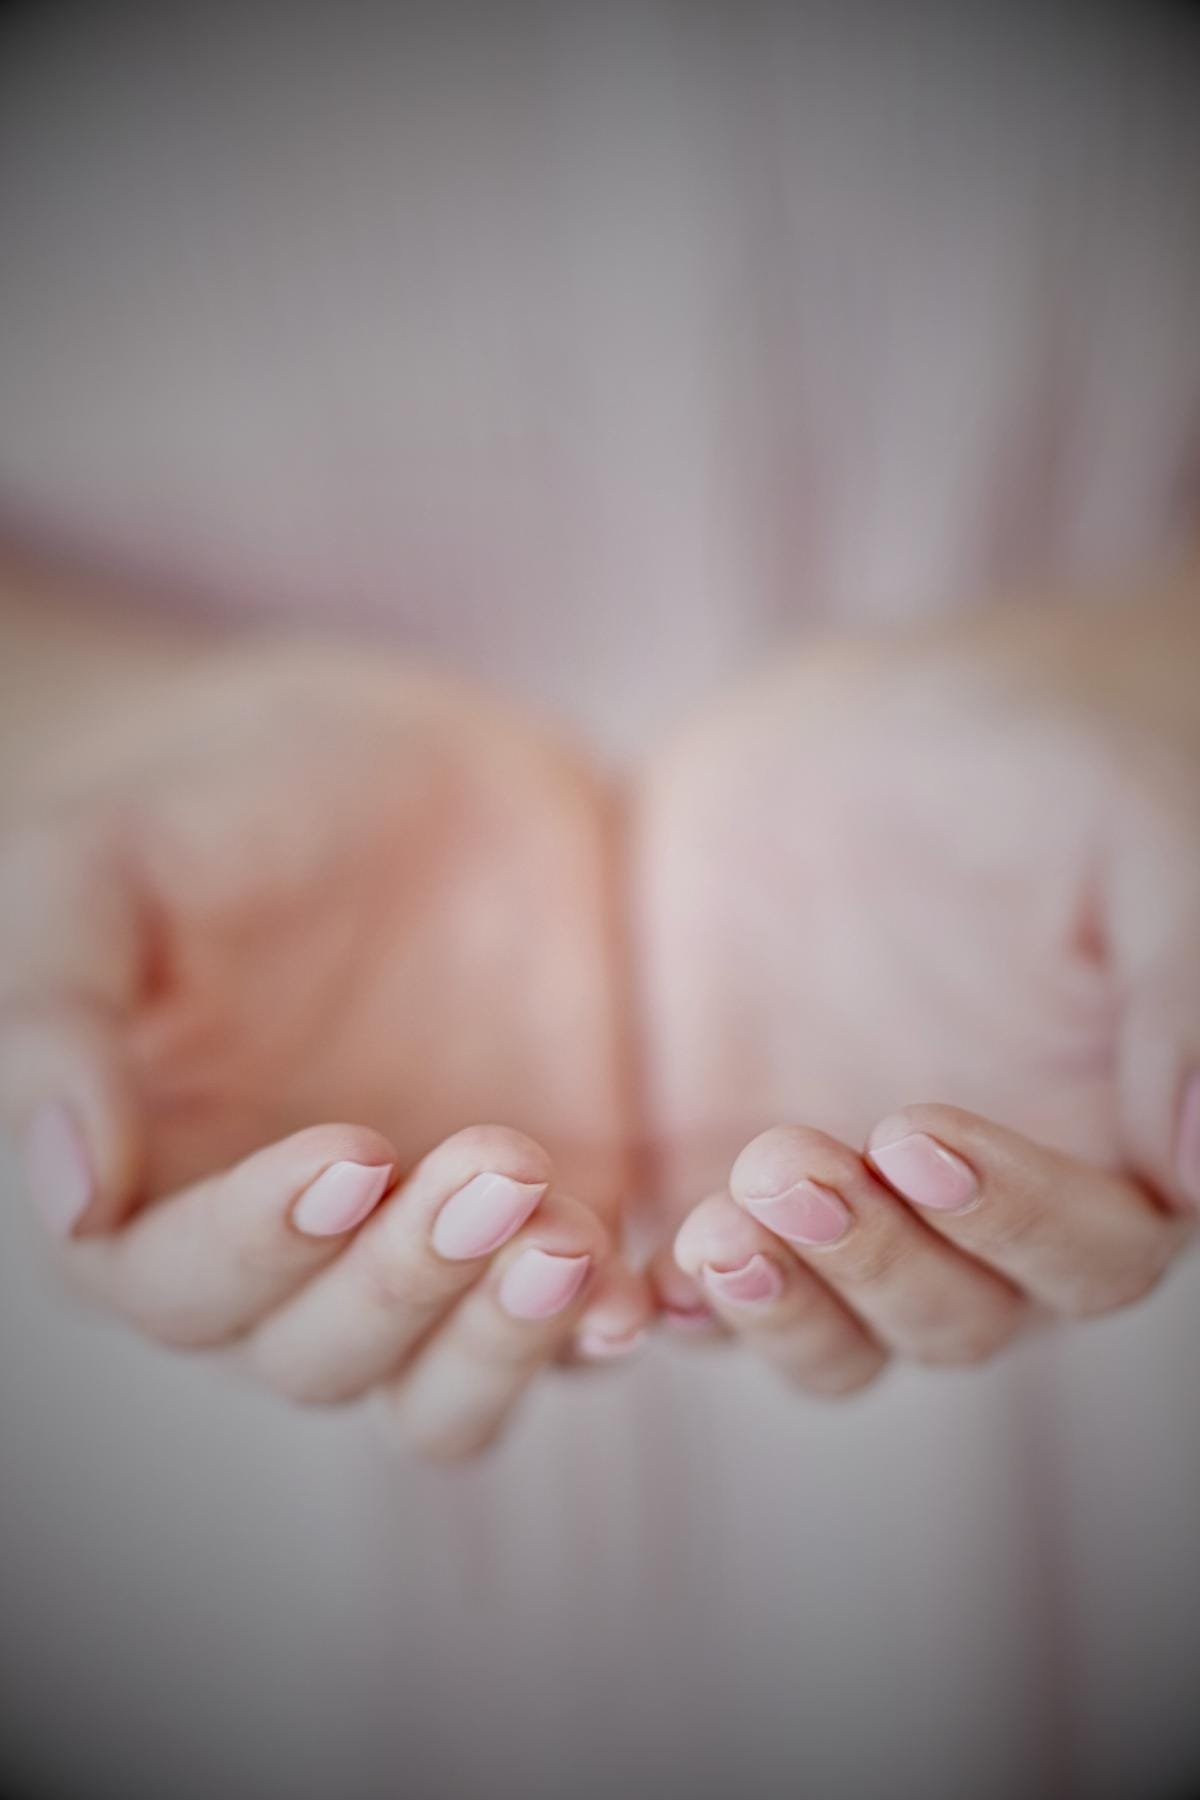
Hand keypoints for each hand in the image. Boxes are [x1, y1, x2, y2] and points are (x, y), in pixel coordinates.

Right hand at [0, 641, 647, 1450]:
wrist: (419, 762)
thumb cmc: (231, 799)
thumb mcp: (106, 867)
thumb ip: (57, 1015)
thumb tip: (70, 1193)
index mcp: (153, 1181)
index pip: (177, 1284)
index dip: (256, 1246)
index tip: (349, 1153)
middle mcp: (283, 1250)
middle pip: (319, 1355)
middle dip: (403, 1281)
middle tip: (495, 1165)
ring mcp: (422, 1249)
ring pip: (440, 1387)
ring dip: (500, 1339)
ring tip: (568, 1237)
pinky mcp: (547, 1225)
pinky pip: (570, 1333)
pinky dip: (601, 1333)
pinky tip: (642, 1290)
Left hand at [638, 577, 1199, 1386]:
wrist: (888, 720)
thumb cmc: (1055, 758)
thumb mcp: (1143, 836)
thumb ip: (1184, 988)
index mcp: (1109, 1141)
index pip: (1089, 1253)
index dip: (1016, 1222)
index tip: (917, 1134)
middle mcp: (982, 1205)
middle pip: (949, 1319)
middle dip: (870, 1265)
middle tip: (785, 1165)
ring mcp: (847, 1196)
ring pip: (827, 1330)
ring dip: (773, 1306)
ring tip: (708, 1227)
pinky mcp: (719, 1162)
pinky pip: (694, 1275)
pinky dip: (659, 1291)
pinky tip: (613, 1262)